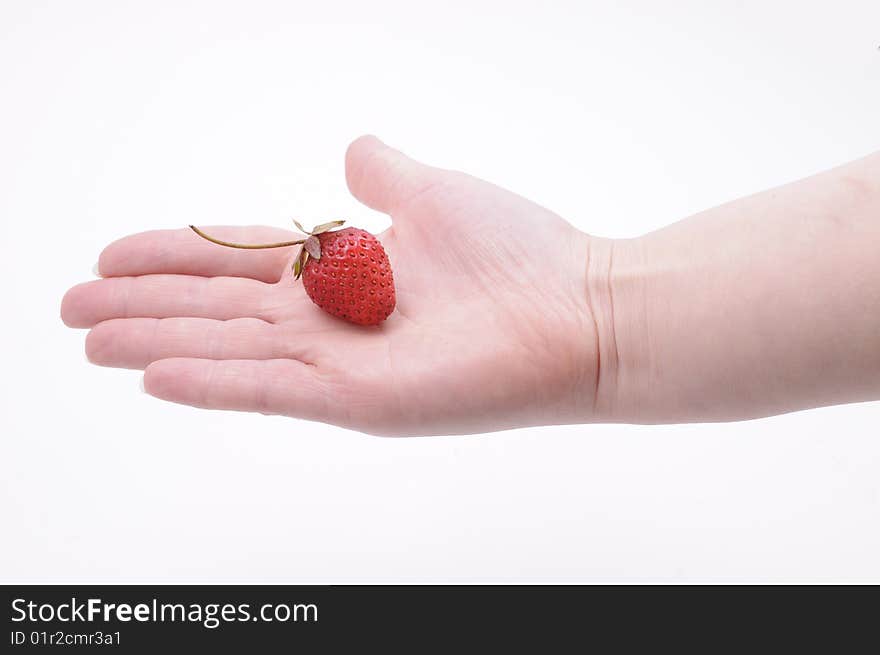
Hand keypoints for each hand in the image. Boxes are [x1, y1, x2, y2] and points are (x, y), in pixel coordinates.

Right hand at [61, 136, 600, 435]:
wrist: (581, 309)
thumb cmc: (521, 253)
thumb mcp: (434, 193)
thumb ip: (384, 177)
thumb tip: (353, 150)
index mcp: (344, 272)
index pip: (241, 261)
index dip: (179, 255)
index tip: (116, 251)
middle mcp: (334, 322)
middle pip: (220, 309)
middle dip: (145, 303)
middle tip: (72, 304)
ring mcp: (344, 365)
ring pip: (231, 350)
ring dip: (156, 342)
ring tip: (90, 338)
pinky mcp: (362, 401)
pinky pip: (272, 389)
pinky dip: (211, 380)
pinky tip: (153, 371)